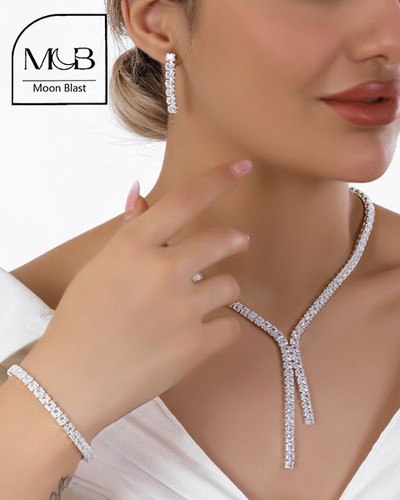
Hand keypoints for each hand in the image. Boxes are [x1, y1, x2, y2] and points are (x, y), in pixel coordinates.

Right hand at [21, 159, 252, 440]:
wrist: (73, 381)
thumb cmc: (82, 320)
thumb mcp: (101, 267)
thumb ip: (130, 231)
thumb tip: (140, 194)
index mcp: (135, 246)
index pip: (185, 200)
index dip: (218, 180)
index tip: (243, 167)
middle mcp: (163, 269)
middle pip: (223, 241)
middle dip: (234, 241)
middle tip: (239, 242)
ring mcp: (183, 308)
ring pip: (231, 286)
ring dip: (220, 293)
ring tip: (195, 308)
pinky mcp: (196, 345)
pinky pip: (231, 328)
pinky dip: (219, 332)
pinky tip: (196, 338)